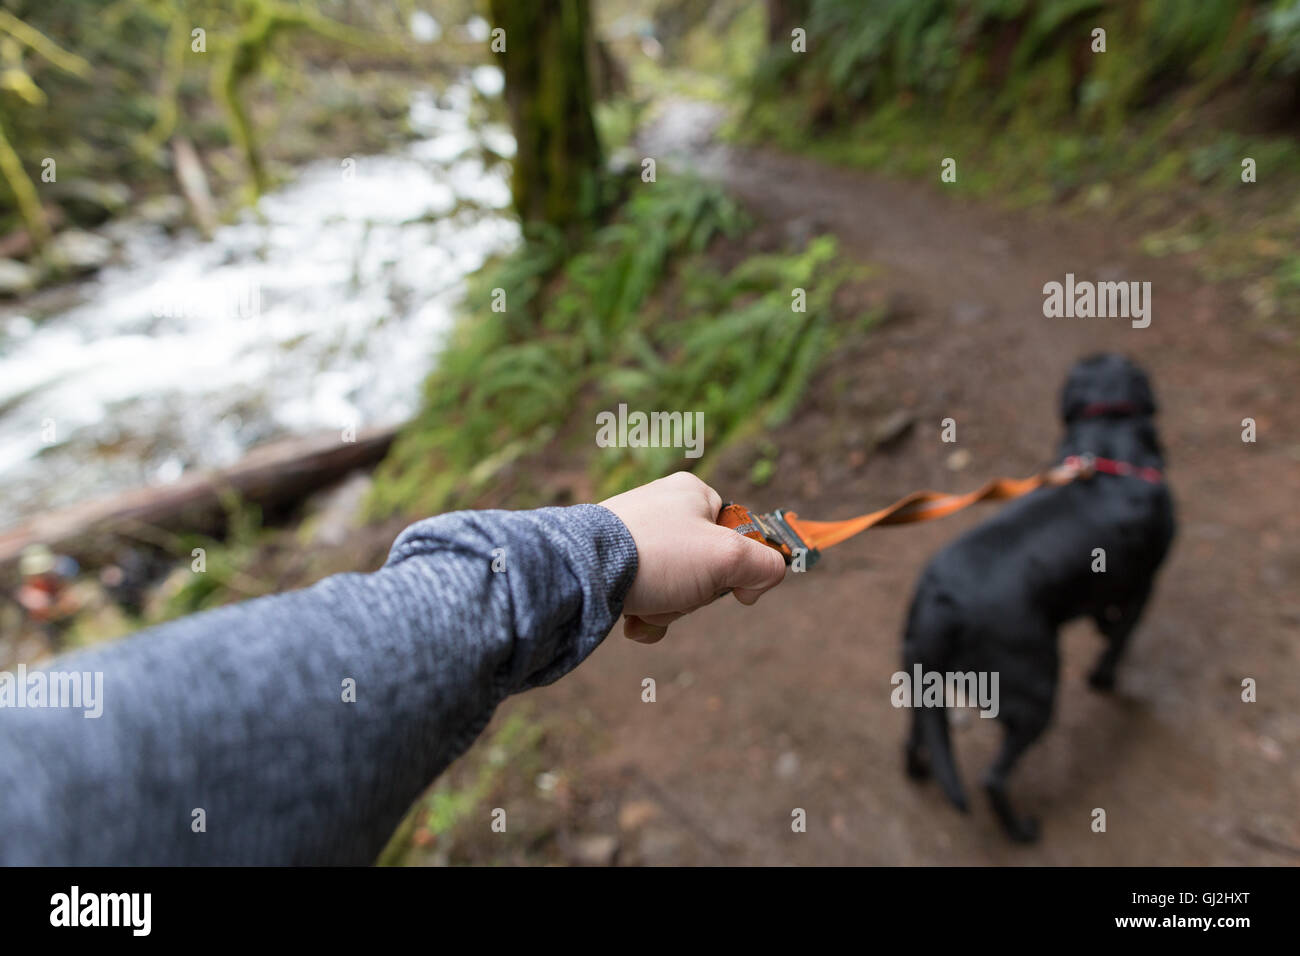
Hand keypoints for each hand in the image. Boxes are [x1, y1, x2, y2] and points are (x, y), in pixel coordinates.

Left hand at [599, 472, 786, 643]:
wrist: (582, 572)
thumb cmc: (657, 555)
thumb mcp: (727, 557)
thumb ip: (764, 564)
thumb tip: (764, 580)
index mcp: (692, 493)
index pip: (736, 531)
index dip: (739, 564)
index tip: (734, 585)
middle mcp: (662, 508)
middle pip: (706, 564)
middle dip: (696, 594)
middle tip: (680, 592)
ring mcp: (634, 537)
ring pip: (676, 586)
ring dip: (668, 610)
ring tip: (648, 606)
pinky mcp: (610, 564)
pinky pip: (645, 596)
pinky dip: (644, 615)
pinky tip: (631, 620)